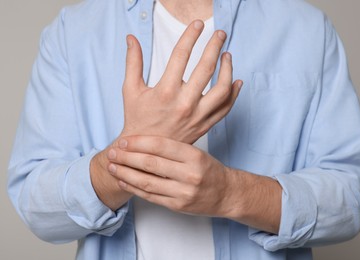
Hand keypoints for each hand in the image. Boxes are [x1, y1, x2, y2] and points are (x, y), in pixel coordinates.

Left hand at [107, 135, 281, 233]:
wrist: (226, 194)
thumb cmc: (209, 170)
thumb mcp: (197, 153)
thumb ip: (173, 148)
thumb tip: (141, 141)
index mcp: (194, 156)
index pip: (160, 145)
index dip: (138, 143)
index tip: (123, 141)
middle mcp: (190, 174)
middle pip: (151, 164)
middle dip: (127, 158)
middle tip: (112, 152)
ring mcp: (183, 192)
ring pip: (147, 182)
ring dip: (125, 174)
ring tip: (111, 167)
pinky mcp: (178, 206)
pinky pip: (150, 196)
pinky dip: (134, 188)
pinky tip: (123, 181)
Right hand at [121, 20, 241, 143]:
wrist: (146, 152)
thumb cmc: (137, 119)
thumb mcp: (130, 90)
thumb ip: (133, 62)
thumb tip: (131, 38)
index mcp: (165, 91)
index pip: (181, 56)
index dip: (191, 36)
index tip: (198, 25)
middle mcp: (184, 103)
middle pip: (206, 68)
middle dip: (215, 46)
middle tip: (220, 34)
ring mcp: (197, 116)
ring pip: (222, 89)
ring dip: (228, 69)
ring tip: (227, 56)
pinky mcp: (205, 125)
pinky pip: (226, 108)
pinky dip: (234, 94)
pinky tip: (236, 81)